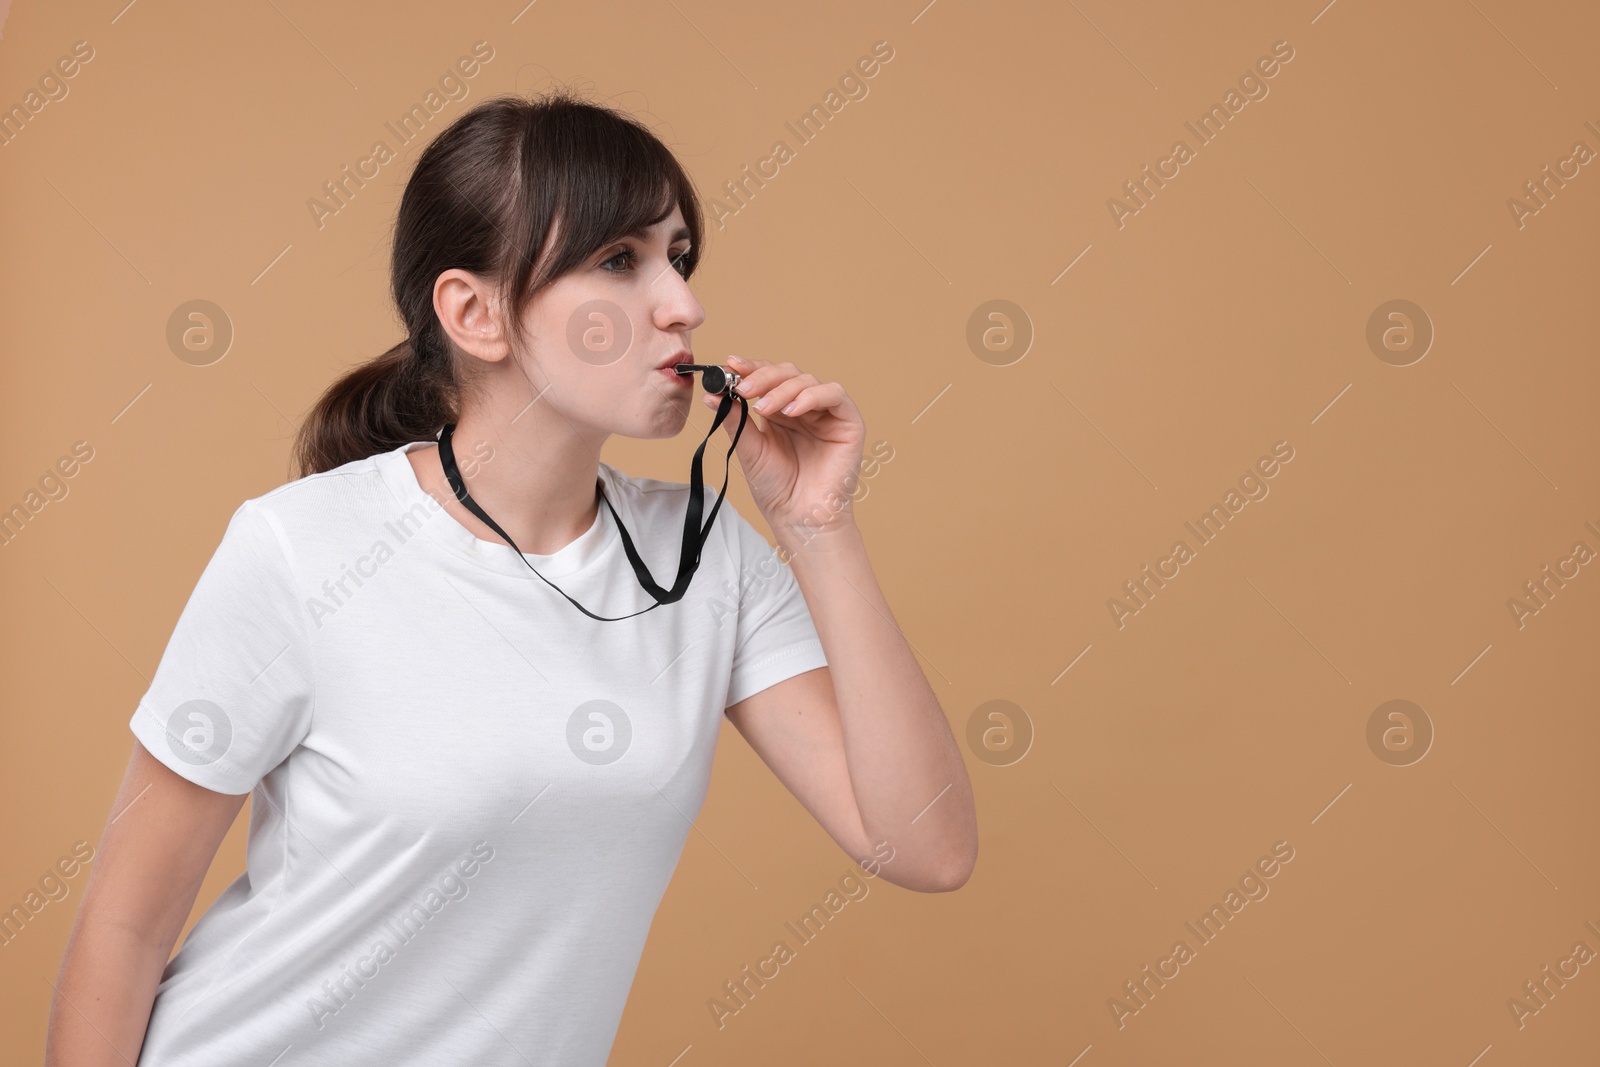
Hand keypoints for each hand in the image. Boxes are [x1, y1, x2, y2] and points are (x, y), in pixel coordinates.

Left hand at [702, 355, 865, 546]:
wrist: (798, 518)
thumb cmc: (776, 489)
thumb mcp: (749, 449)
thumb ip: (736, 419)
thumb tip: (713, 394)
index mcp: (780, 411)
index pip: (767, 377)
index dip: (750, 368)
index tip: (728, 365)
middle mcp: (803, 408)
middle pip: (786, 373)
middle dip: (762, 376)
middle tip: (741, 388)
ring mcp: (826, 413)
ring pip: (807, 380)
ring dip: (781, 389)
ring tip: (763, 408)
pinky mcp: (848, 421)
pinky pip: (834, 395)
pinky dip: (811, 397)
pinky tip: (791, 411)